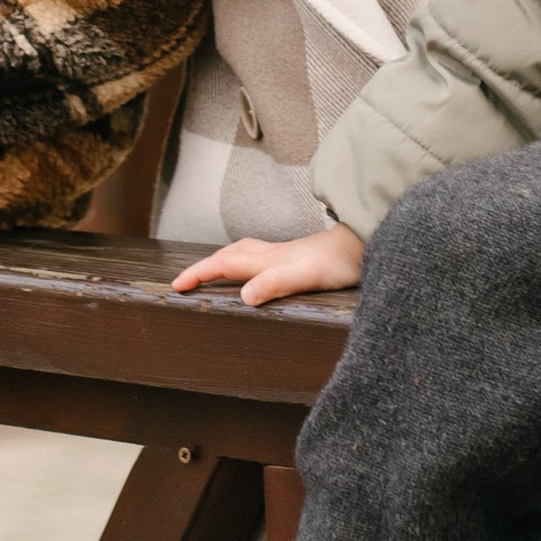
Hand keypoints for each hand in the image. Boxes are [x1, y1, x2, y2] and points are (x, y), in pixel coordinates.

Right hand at [171, 225, 364, 306]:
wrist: (364, 244)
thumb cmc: (338, 262)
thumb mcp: (306, 277)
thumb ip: (275, 284)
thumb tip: (244, 296)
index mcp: (267, 260)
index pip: (223, 264)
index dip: (198, 274)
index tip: (176, 286)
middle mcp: (271, 255)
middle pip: (228, 255)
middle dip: (203, 267)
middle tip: (185, 281)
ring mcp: (284, 255)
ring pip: (243, 254)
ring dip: (222, 262)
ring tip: (211, 273)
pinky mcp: (297, 259)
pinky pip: (259, 259)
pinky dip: (244, 264)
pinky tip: (255, 273)